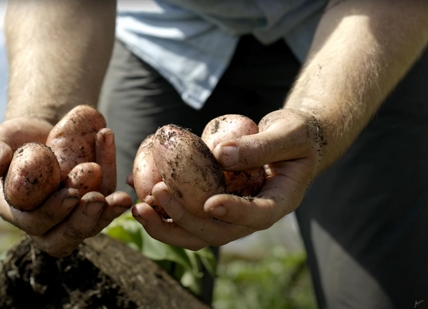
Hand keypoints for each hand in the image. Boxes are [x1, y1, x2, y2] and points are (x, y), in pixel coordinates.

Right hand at [0, 117, 131, 256]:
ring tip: (121, 198)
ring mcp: (69, 217)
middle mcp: (43, 222)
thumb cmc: (14, 139)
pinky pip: (105, 207)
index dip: (52, 212)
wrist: (41, 132)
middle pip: (64, 238)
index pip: (34, 223)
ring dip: (106, 215)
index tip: (71, 193)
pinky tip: (126, 186)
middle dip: (82, 221)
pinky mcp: (90, 206)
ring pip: (90, 227)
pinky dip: (115, 195)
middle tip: (96, 200)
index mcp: (16, 211)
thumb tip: (0, 163)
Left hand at [130, 109, 321, 249]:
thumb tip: (221, 155)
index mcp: (278, 202)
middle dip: (183, 220)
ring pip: (196, 232)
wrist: (291, 141)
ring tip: (137, 206)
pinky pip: (186, 212)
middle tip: (155, 197)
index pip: (257, 216)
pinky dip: (162, 206)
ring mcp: (230, 214)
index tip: (210, 204)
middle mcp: (251, 216)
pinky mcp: (213, 204)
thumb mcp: (289, 133)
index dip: (234, 213)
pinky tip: (139, 186)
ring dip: (165, 224)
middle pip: (217, 233)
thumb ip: (261, 145)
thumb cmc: (296, 134)